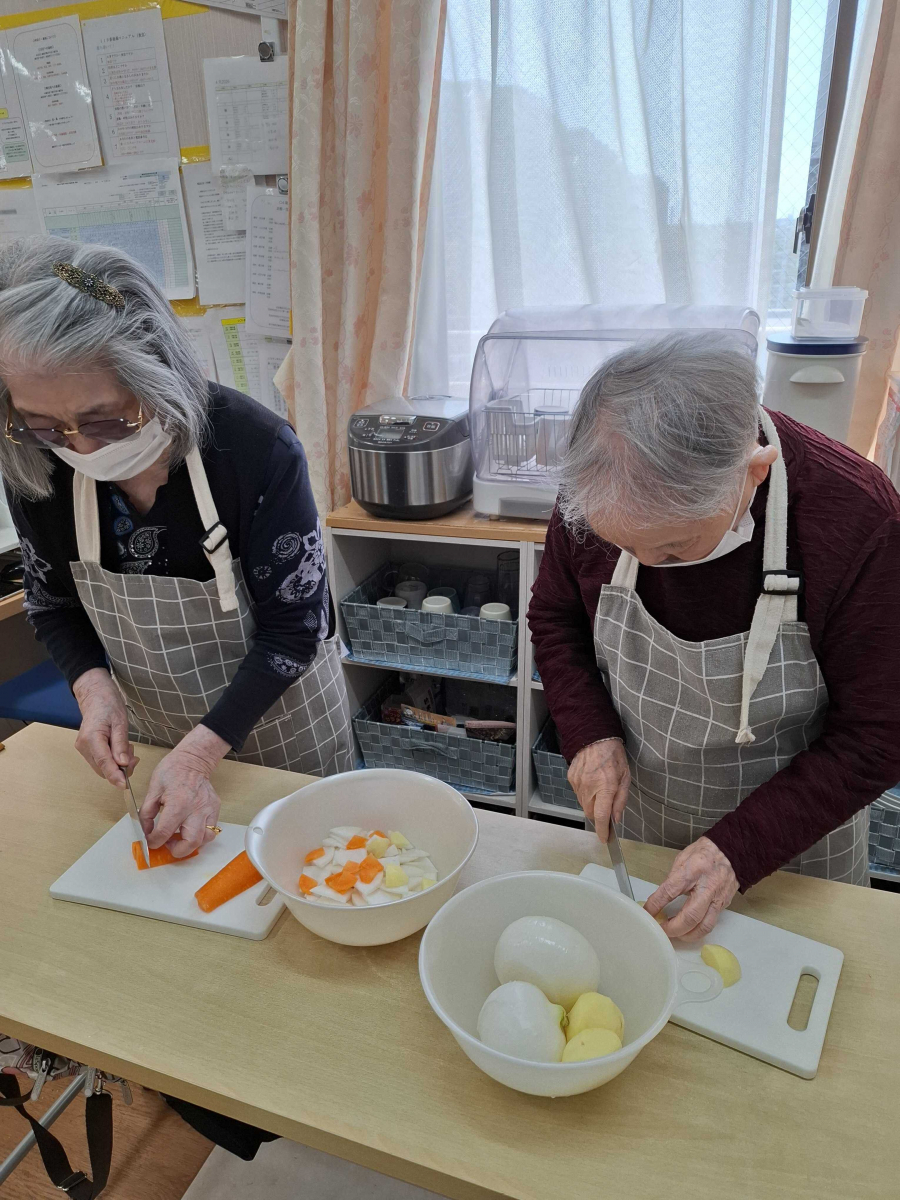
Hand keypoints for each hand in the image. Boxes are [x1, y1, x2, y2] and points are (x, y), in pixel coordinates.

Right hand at [73, 668, 137, 787]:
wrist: (95, 696)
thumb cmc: (108, 705)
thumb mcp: (120, 722)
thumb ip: (120, 744)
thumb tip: (123, 764)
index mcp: (91, 737)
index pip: (103, 763)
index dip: (115, 776)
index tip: (125, 785)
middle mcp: (83, 746)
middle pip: (103, 768)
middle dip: (121, 768)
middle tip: (134, 757)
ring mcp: (83, 748)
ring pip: (102, 767)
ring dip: (118, 764)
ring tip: (127, 748)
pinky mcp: (86, 749)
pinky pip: (101, 761)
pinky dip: (113, 760)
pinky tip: (120, 749)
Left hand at [141, 725, 230, 857]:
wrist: (193, 759)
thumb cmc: (172, 771)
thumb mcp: (153, 789)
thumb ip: (146, 812)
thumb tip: (145, 830)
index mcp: (177, 804)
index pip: (164, 833)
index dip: (154, 841)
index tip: (151, 841)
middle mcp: (196, 809)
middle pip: (190, 843)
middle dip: (176, 850)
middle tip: (168, 844)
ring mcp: (208, 810)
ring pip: (205, 839)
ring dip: (191, 844)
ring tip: (180, 837)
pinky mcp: (215, 809)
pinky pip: (211, 830)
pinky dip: (201, 835)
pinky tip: (190, 829)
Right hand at [567, 738, 629, 841]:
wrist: (594, 737)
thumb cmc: (613, 756)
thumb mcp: (625, 777)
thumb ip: (621, 800)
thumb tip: (616, 819)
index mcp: (606, 786)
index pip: (602, 816)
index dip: (603, 830)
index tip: (604, 839)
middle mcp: (590, 787)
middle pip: (591, 813)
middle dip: (599, 816)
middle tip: (606, 806)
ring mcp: (578, 783)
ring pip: (584, 805)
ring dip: (592, 804)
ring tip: (599, 789)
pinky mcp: (571, 778)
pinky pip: (578, 794)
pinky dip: (585, 794)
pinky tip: (592, 782)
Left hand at [644, 836, 738, 939]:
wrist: (732, 851)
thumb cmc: (705, 852)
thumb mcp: (682, 858)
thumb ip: (673, 879)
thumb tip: (661, 897)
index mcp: (692, 871)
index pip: (670, 891)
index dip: (656, 904)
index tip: (647, 912)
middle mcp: (707, 887)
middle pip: (691, 916)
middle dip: (674, 928)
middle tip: (662, 930)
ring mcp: (718, 898)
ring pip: (704, 926)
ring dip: (687, 935)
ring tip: (675, 934)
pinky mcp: (724, 905)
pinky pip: (711, 923)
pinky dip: (698, 930)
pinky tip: (689, 929)